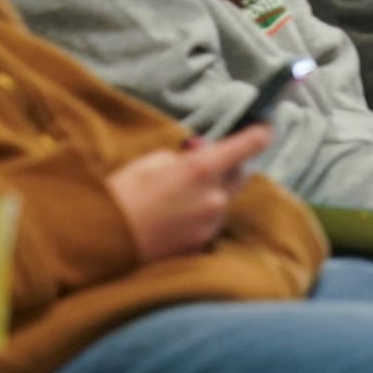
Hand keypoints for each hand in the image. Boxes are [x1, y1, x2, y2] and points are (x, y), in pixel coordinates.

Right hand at [110, 128, 274, 263]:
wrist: (105, 241)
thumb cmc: (122, 194)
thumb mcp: (151, 161)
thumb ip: (183, 158)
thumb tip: (197, 158)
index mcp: (201, 169)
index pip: (246, 147)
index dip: (261, 134)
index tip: (268, 126)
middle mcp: (214, 198)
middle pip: (239, 175)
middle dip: (229, 166)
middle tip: (206, 162)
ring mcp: (210, 226)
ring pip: (223, 201)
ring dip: (211, 193)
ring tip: (176, 196)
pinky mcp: (201, 246)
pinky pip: (209, 224)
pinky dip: (199, 216)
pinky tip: (172, 218)